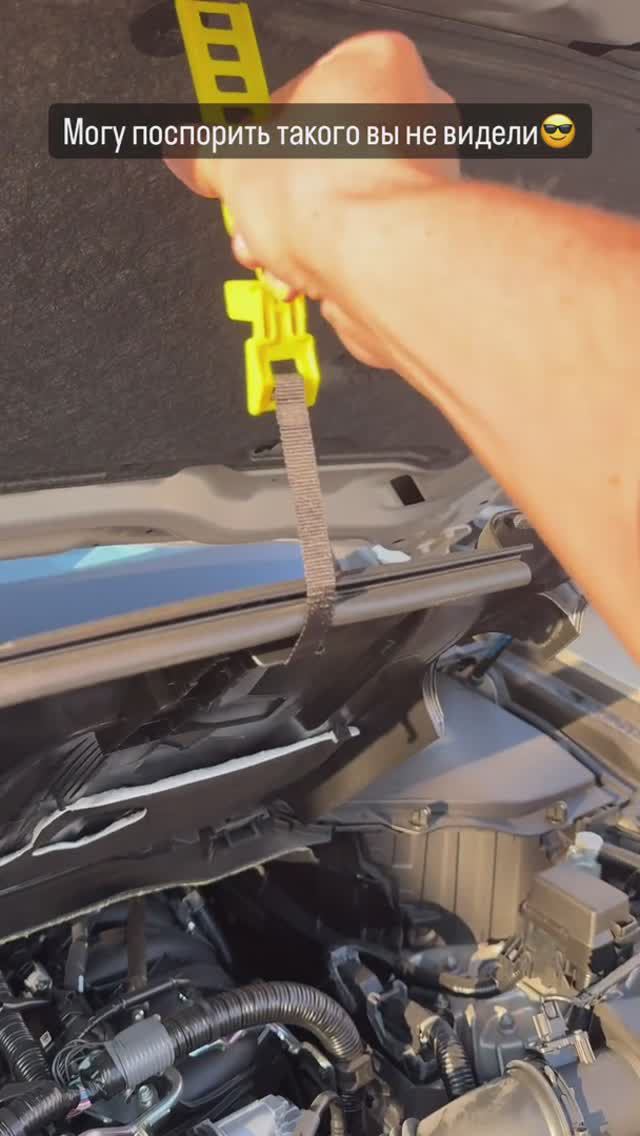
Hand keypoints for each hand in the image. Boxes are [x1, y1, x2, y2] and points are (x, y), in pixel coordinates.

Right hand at [165, 31, 458, 369]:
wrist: (376, 263)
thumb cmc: (329, 193)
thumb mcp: (233, 164)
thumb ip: (209, 158)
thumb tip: (192, 158)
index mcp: (375, 63)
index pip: (299, 94)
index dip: (258, 141)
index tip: (239, 168)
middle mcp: (413, 112)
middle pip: (321, 157)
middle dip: (277, 201)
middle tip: (253, 222)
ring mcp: (426, 176)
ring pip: (342, 205)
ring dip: (299, 238)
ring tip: (275, 258)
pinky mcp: (426, 233)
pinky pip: (367, 241)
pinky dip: (335, 260)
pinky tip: (309, 278)